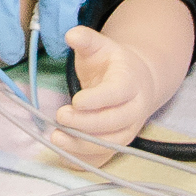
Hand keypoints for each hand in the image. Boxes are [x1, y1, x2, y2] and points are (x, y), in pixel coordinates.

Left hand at [49, 26, 160, 161]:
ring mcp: (127, 129)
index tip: (75, 101)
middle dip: (86, 124)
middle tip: (60, 116)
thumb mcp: (101, 46)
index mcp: (129, 83)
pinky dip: (86, 160)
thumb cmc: (113, 64)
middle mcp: (133, 110)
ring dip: (82, 145)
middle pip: (113, 122)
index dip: (97, 100)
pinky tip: (64, 156)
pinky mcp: (118, 143)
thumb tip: (71, 34)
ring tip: (56, 137)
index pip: (116, 94)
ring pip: (110, 144)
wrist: (138, 82)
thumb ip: (86, 39)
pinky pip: (105, 158)